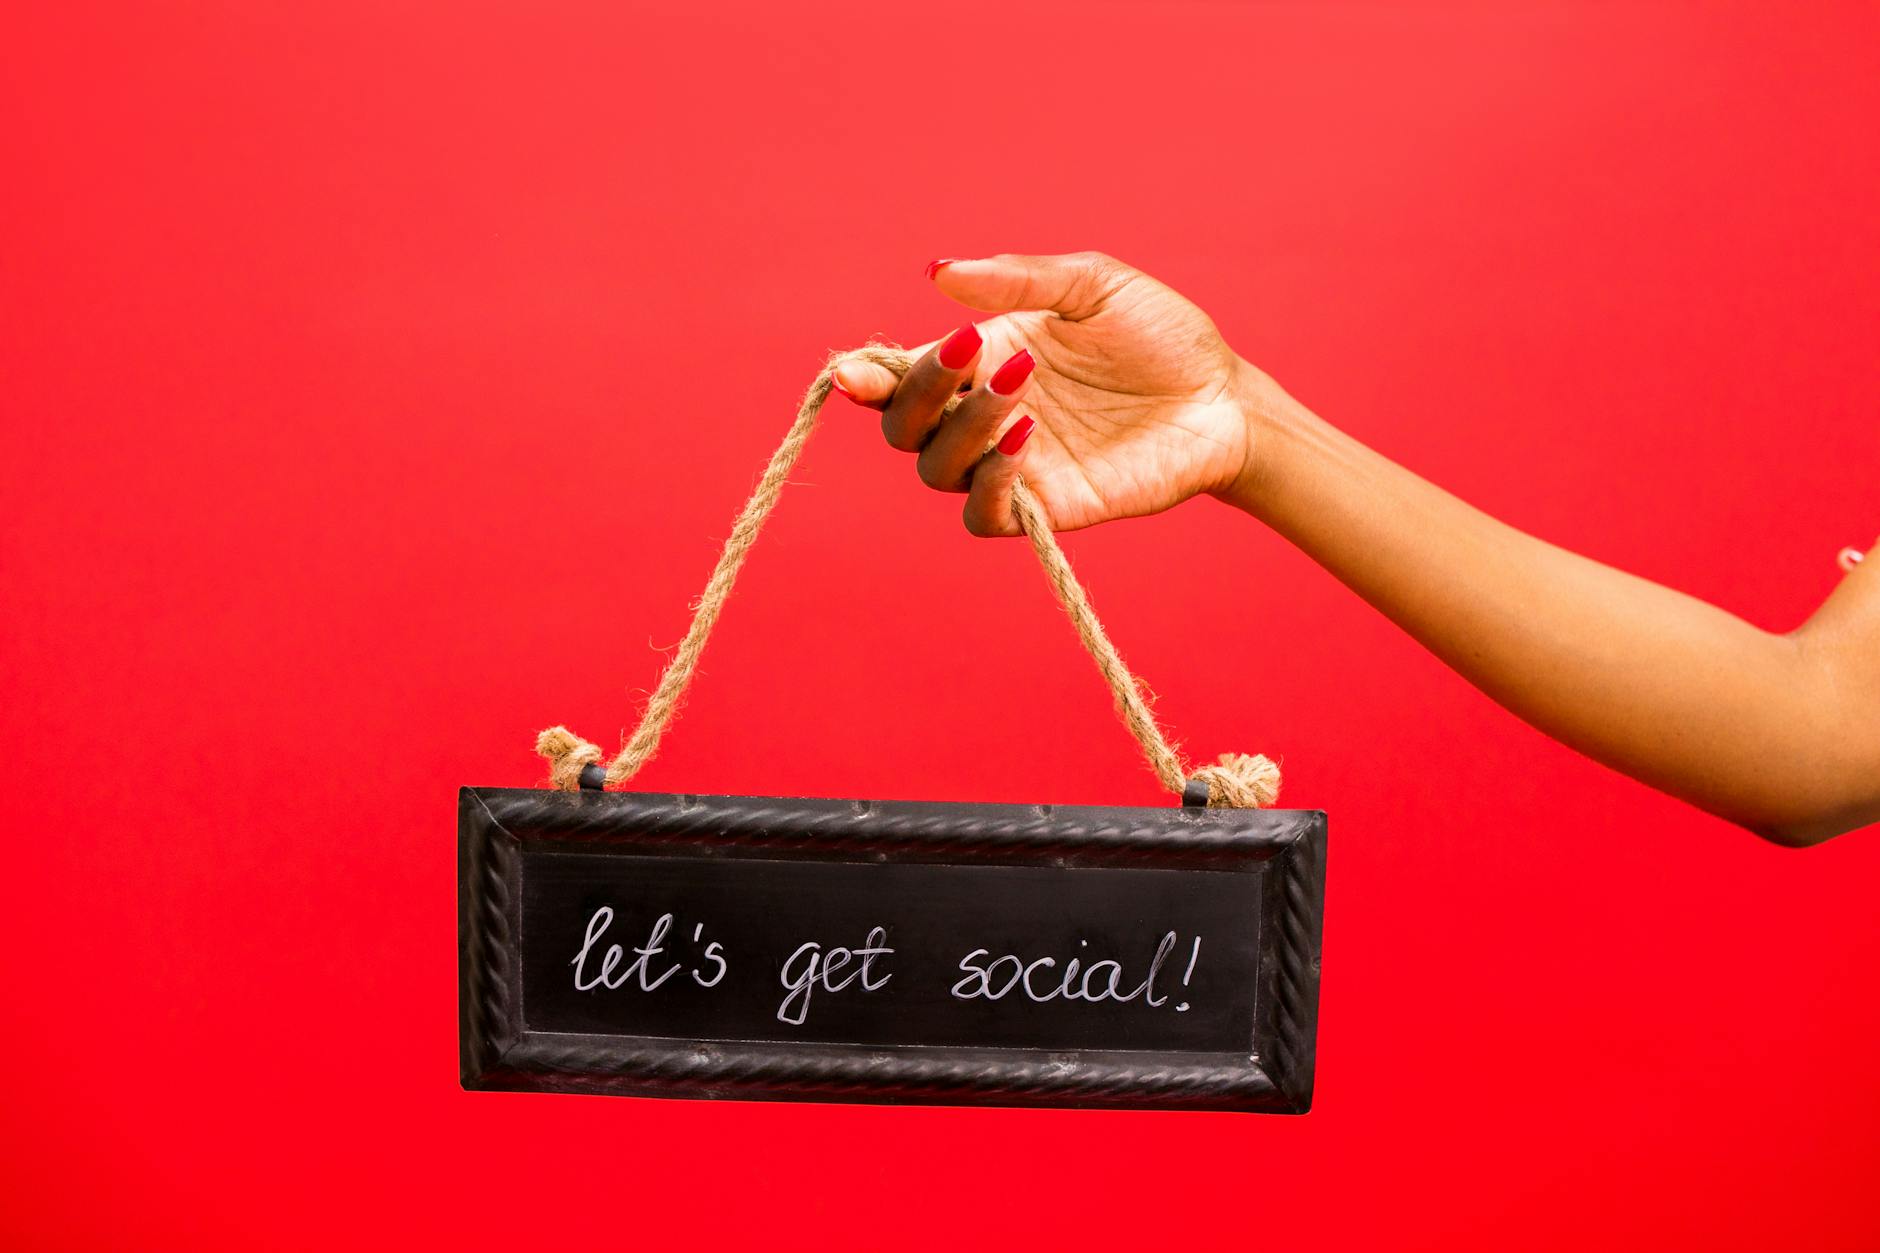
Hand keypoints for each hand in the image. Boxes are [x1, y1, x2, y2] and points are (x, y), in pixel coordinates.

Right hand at [831, 252, 1263, 535]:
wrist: (1223, 396)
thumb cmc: (1160, 335)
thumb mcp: (1091, 284)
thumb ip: (1017, 278)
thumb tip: (938, 272)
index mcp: (982, 361)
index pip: (900, 378)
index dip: (865, 378)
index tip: (853, 370)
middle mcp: (984, 417)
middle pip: (904, 429)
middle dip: (918, 392)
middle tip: (970, 354)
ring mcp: (1013, 467)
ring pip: (936, 472)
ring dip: (962, 428)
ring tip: (1021, 388)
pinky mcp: (1047, 509)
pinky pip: (984, 515)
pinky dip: (988, 483)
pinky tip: (1025, 440)